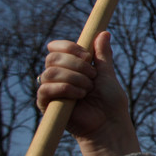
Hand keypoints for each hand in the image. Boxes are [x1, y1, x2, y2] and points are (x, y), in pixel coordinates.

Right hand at [37, 32, 138, 155]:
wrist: (109, 123)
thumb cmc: (110, 101)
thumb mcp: (107, 74)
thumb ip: (102, 55)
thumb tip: (103, 32)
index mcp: (70, 66)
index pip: (56, 47)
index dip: (69, 47)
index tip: (87, 55)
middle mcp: (57, 76)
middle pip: (52, 58)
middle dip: (76, 64)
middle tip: (92, 76)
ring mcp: (51, 90)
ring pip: (50, 72)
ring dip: (74, 78)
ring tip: (88, 89)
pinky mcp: (46, 104)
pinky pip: (45, 89)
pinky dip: (65, 89)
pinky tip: (79, 96)